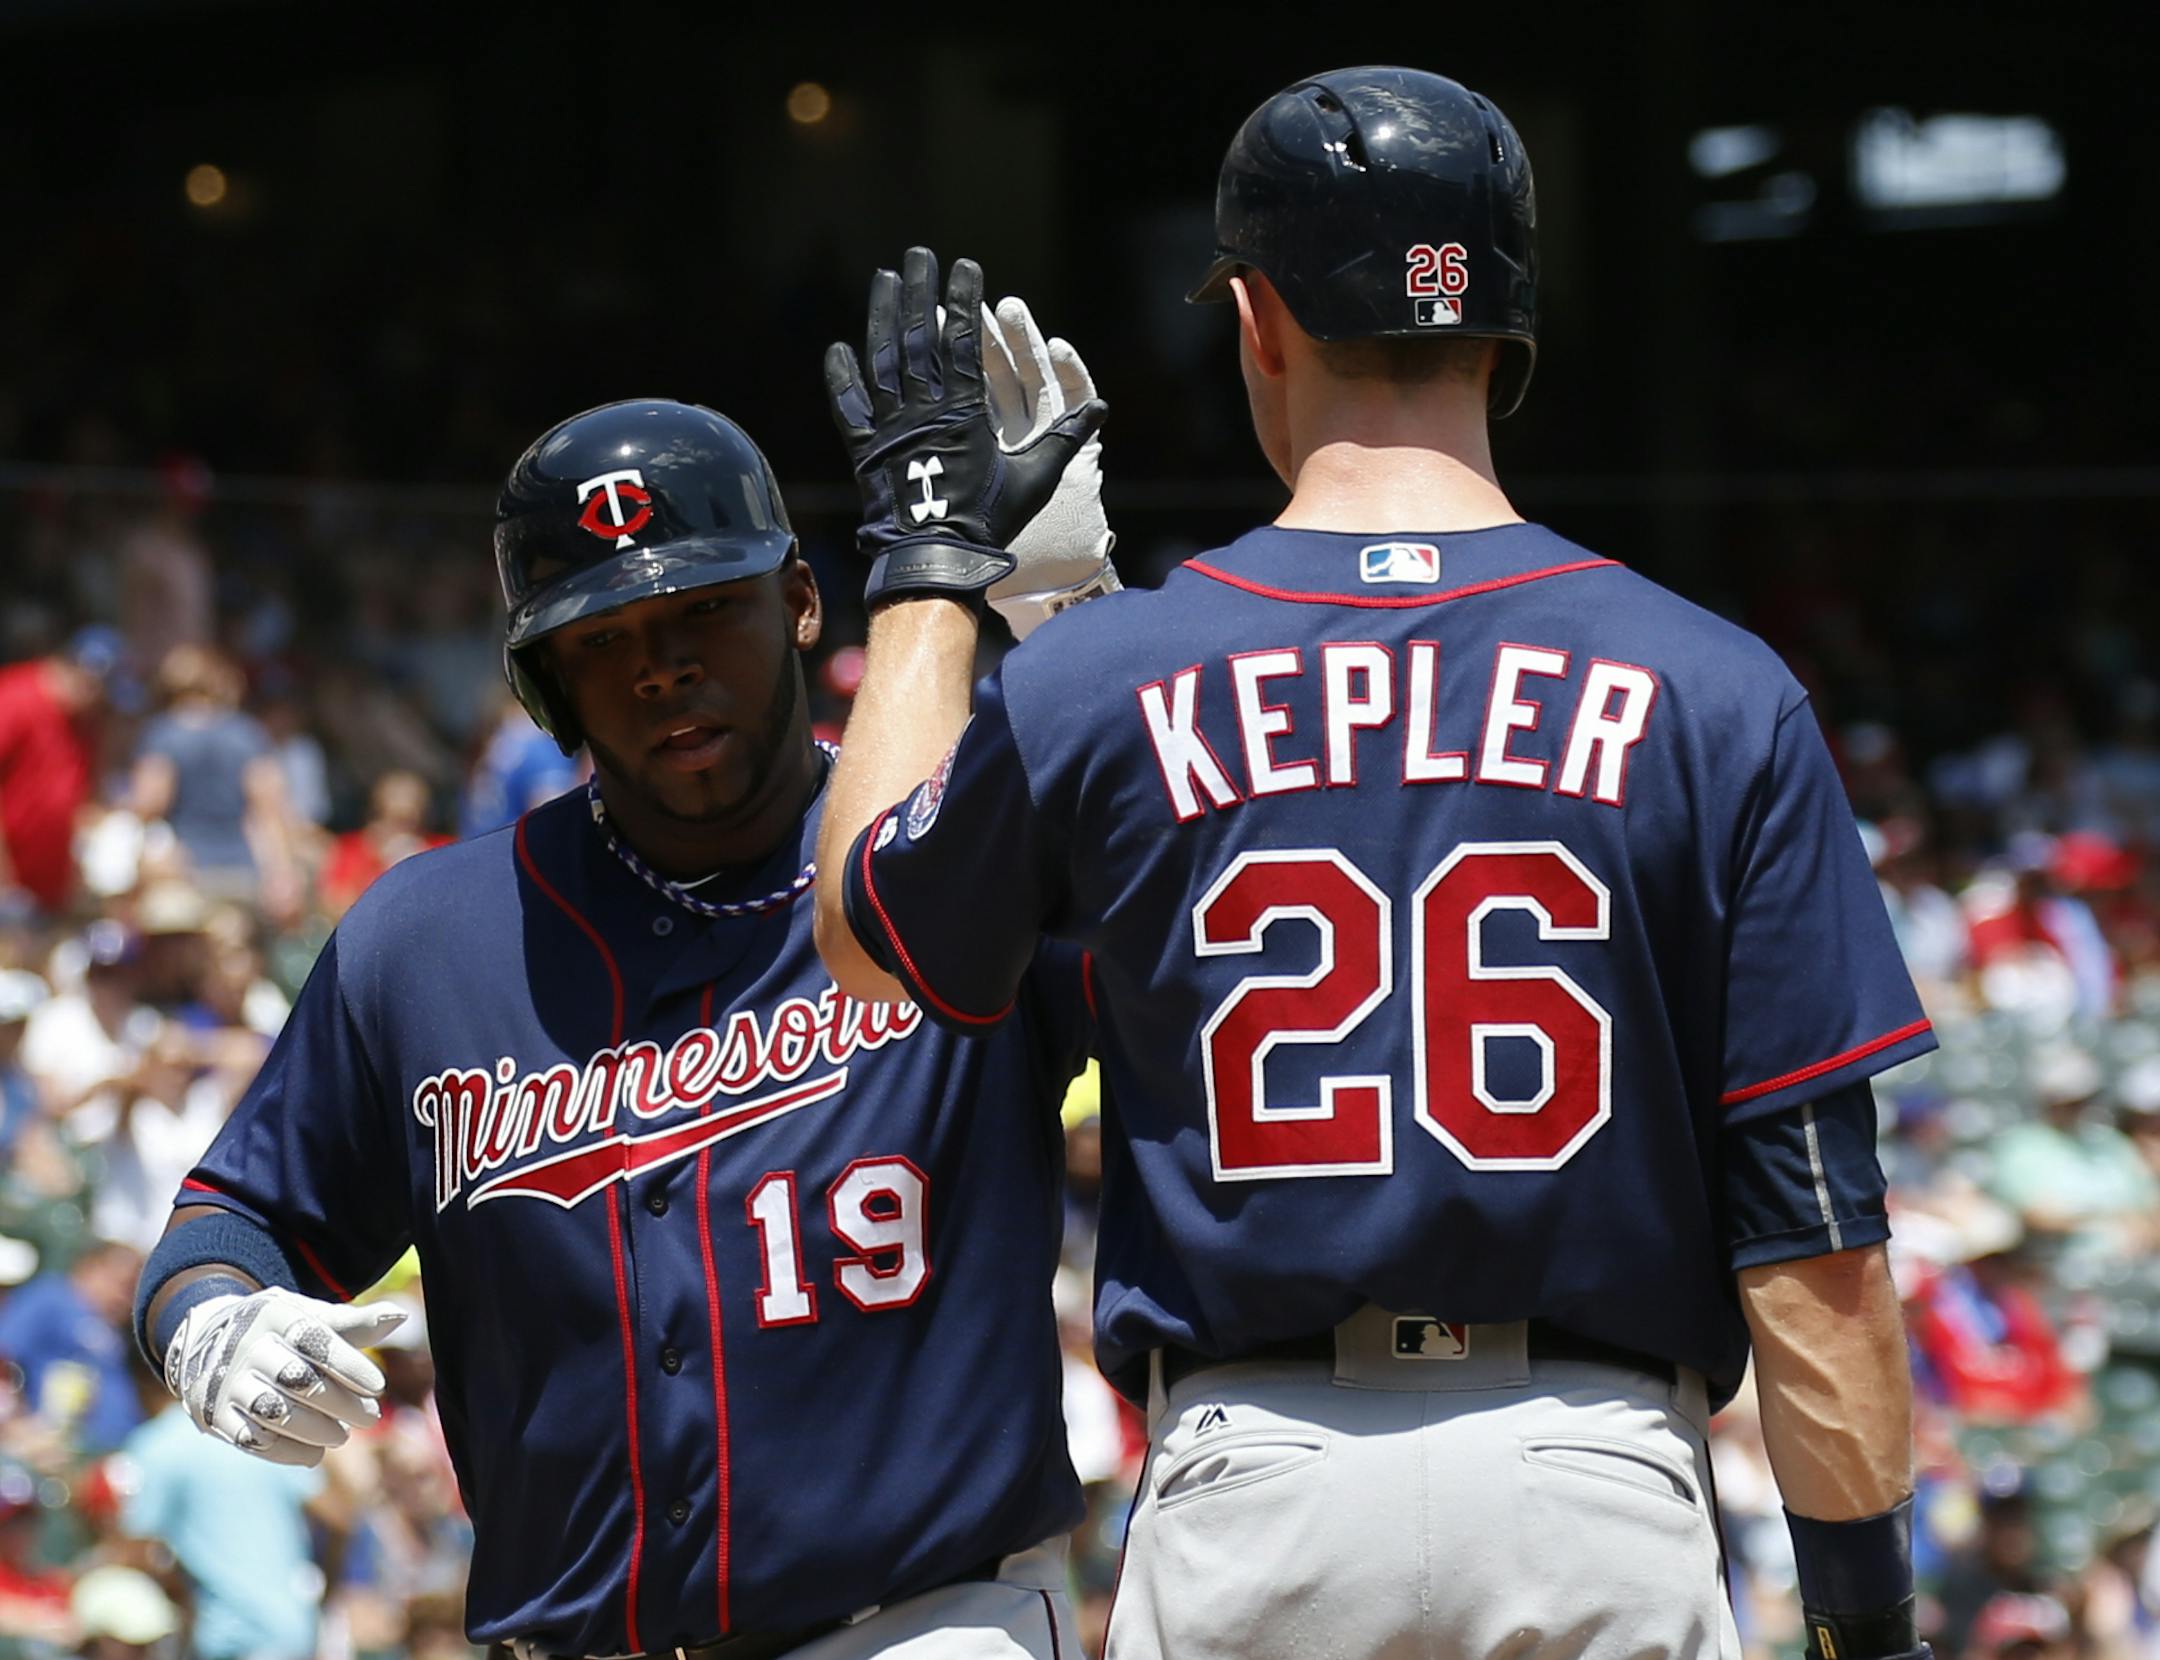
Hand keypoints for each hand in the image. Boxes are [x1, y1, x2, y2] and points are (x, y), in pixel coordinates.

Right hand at [164, 1287, 405, 1466]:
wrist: (208, 1341)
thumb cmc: (280, 1331)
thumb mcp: (310, 1317)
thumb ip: (353, 1324)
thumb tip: (399, 1317)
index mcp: (275, 1315)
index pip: (315, 1339)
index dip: (349, 1365)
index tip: (378, 1385)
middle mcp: (246, 1348)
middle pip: (297, 1379)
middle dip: (339, 1402)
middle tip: (370, 1417)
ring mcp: (226, 1383)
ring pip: (274, 1412)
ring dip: (314, 1429)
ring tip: (341, 1435)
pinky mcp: (213, 1415)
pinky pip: (251, 1440)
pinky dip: (286, 1451)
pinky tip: (313, 1454)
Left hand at [825, 246, 1105, 610]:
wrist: (936, 559)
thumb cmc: (989, 520)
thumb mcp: (1034, 479)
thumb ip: (1066, 438)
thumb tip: (1101, 408)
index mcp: (963, 412)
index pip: (962, 341)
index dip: (963, 300)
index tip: (965, 266)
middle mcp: (923, 411)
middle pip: (918, 338)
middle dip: (919, 290)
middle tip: (918, 253)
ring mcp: (890, 428)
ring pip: (882, 360)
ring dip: (882, 316)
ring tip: (884, 278)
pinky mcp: (866, 450)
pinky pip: (850, 407)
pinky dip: (842, 377)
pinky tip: (839, 347)